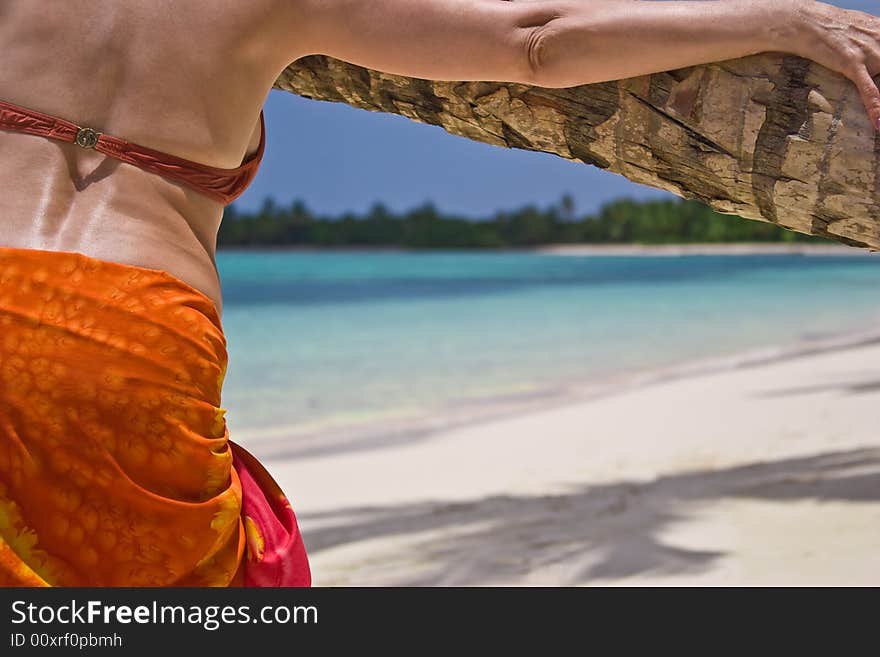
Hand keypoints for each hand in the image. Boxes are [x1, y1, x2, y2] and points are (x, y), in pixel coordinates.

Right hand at [785, 0, 879, 131]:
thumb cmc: (829, 25)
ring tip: (879, 118)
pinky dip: (876, 108)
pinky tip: (879, 124)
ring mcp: (870, 53)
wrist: (805, 22)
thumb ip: (874, 38)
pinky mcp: (852, 64)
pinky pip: (869, 91)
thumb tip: (875, 49)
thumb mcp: (860, 26)